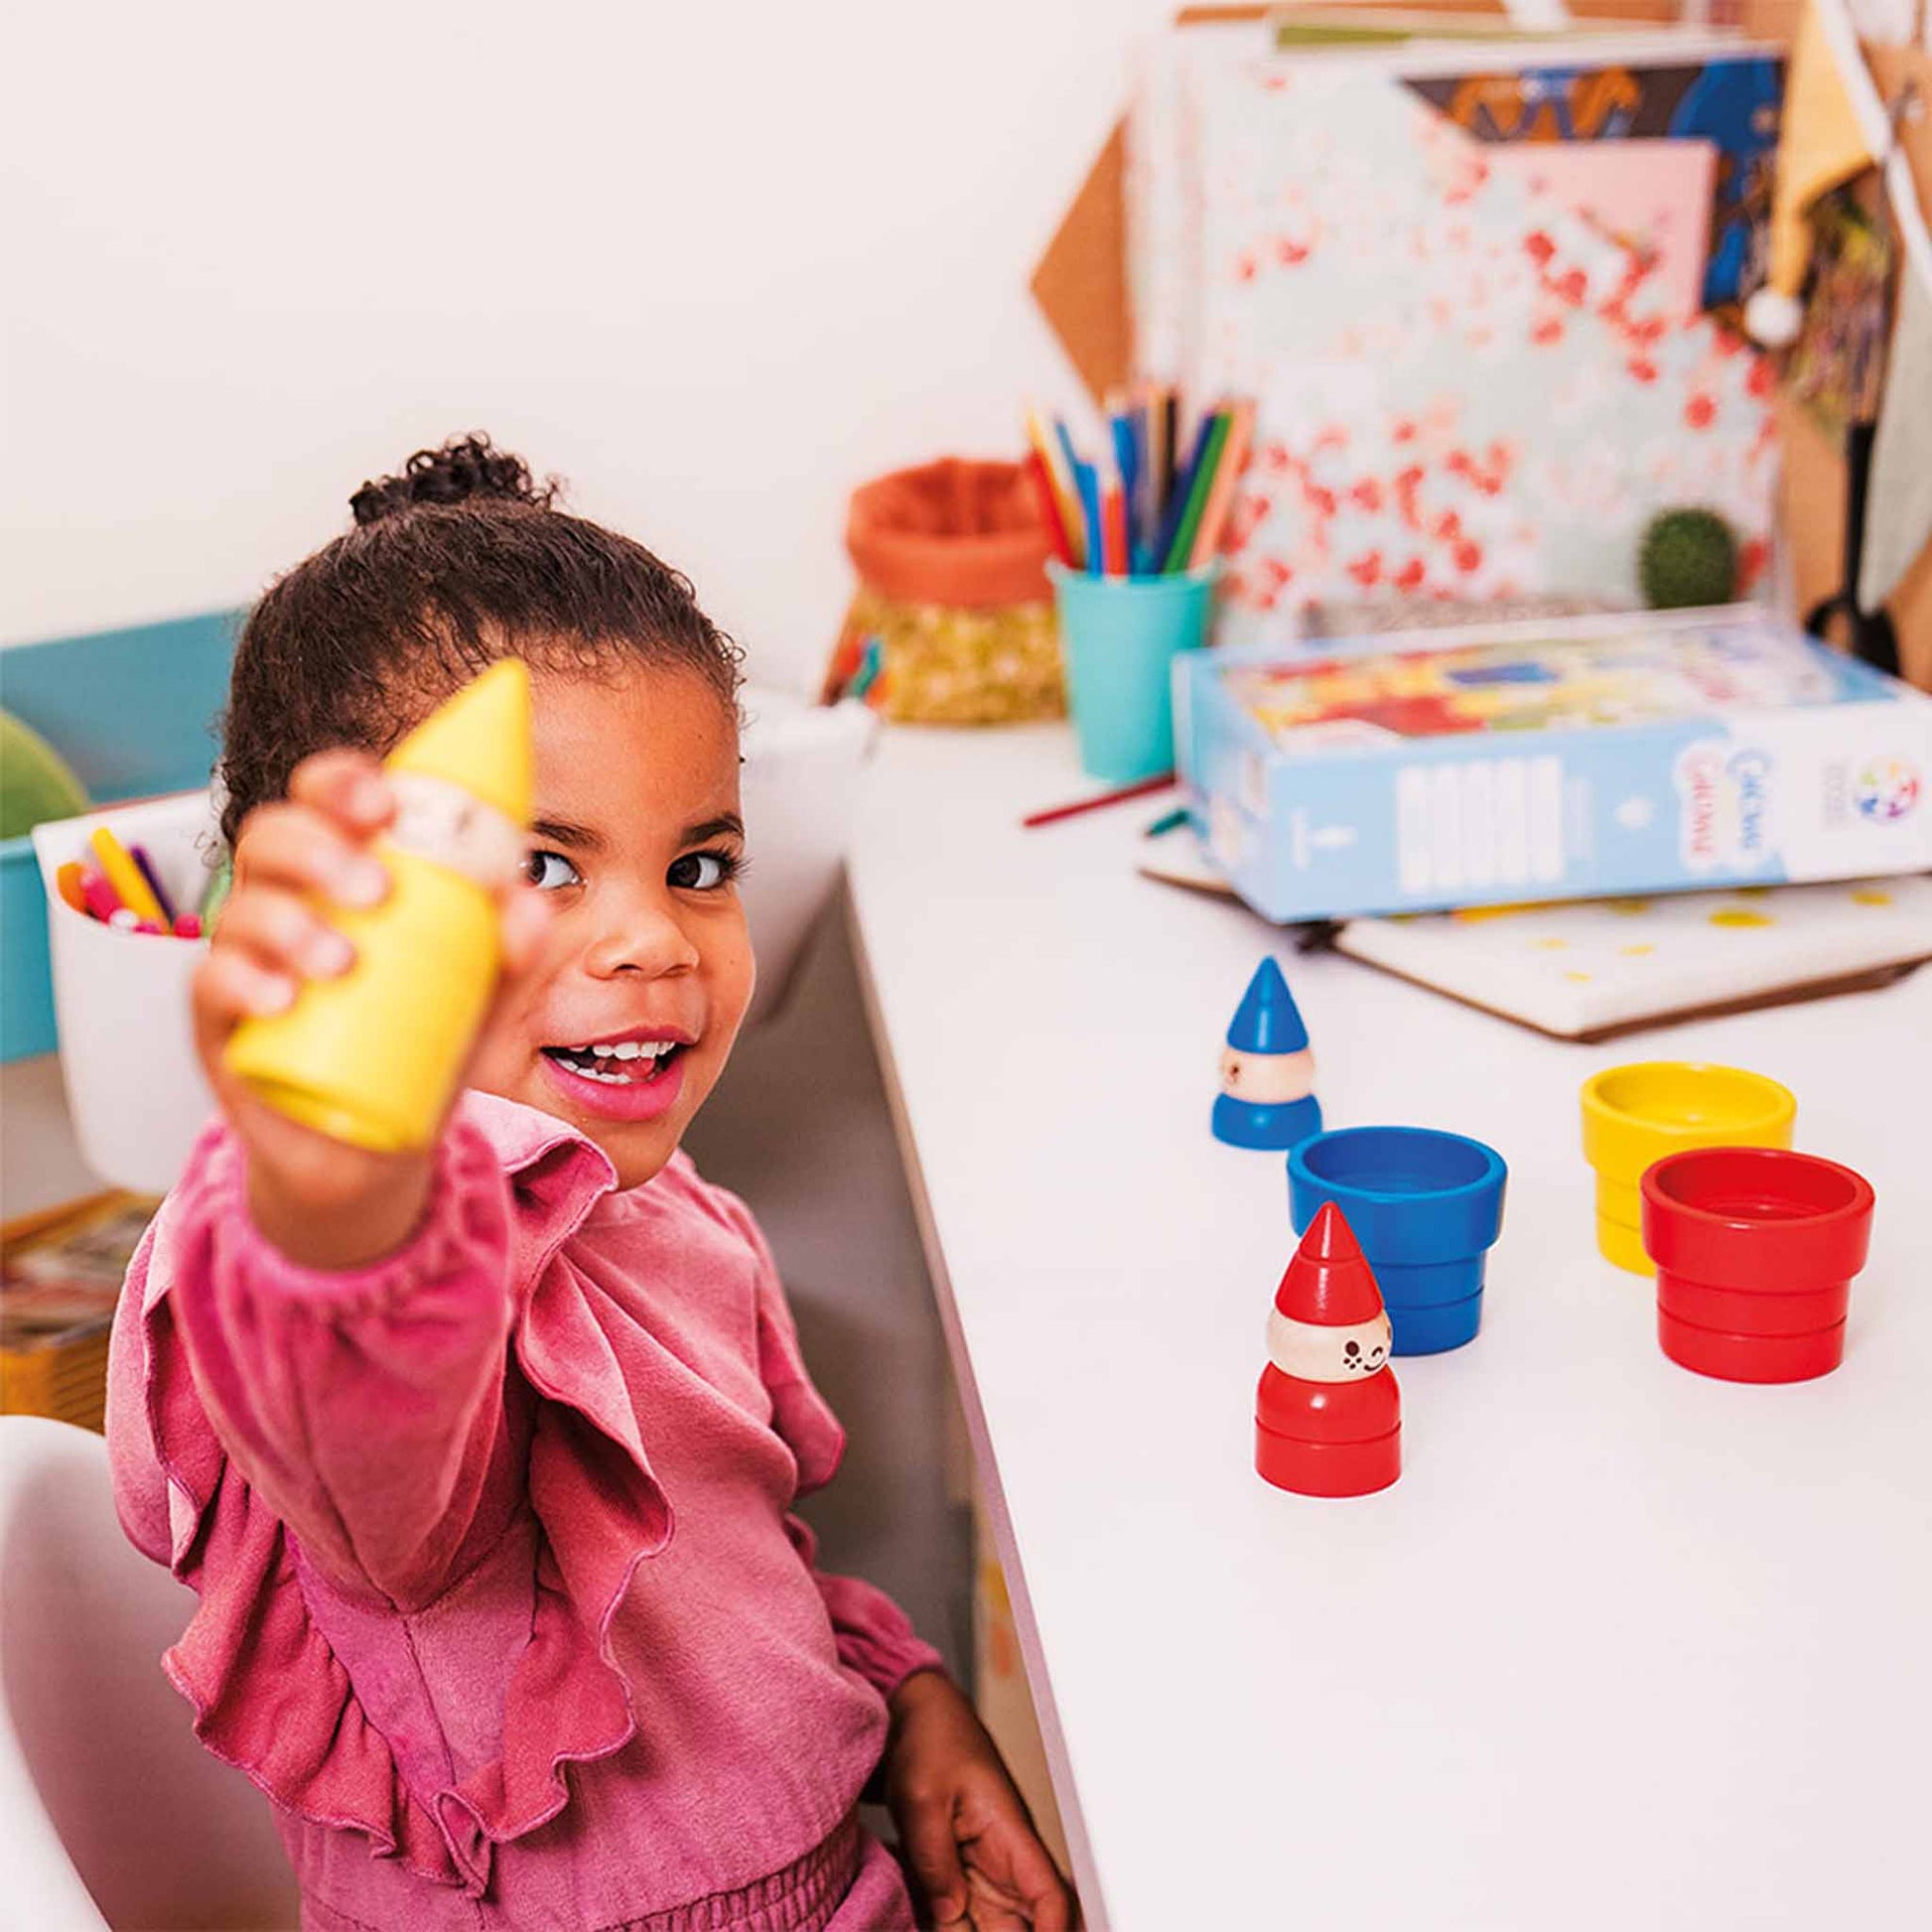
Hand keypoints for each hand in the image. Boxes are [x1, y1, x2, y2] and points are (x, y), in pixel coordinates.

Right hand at [194, 749, 549, 1269]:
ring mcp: (246, 958)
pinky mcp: (219, 1022)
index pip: (327, 801)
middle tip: (377, 889)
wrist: (373, 1149)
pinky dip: (243, 982)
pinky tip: (282, 1000)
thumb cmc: (421, 1048)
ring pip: (240, 908)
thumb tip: (527, 900)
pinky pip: (209, 983)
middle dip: (320, 849)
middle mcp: (286, 901)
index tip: (386, 804)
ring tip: (344, 962)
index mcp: (344, 873)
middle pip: (272, 836)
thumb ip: (510, 952)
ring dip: (289, 923)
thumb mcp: (481, 1001)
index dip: (344, 783)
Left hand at [884, 1672, 1075, 1930]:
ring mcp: (981, 1872)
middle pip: (1023, 1928)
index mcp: (1011, 1837)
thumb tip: (950, 1913)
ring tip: (939, 1927)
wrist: (917, 1717)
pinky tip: (929, 1925)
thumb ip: (934, 1859)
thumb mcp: (922, 1796)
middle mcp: (1004, 1863)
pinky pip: (960, 1919)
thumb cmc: (931, 1740)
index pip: (1051, 1899)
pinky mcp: (956, 1875)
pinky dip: (947, 1927)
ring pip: (991, 1929)